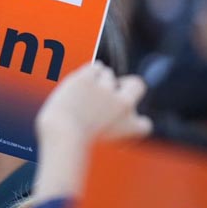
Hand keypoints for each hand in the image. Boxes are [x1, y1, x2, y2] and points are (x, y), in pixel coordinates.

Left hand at [36, 61, 150, 146]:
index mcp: (131, 126)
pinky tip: (80, 84)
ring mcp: (107, 89)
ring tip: (83, 97)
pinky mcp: (90, 78)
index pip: (145, 123)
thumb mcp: (101, 137)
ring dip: (98, 81)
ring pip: (108, 74)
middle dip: (128, 84)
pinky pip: (95, 67)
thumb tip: (108, 97)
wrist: (62, 133)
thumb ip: (109, 121)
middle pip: (137, 85)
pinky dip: (89, 73)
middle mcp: (124, 105)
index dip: (135, 119)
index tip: (125, 118)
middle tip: (115, 87)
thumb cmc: (75, 140)